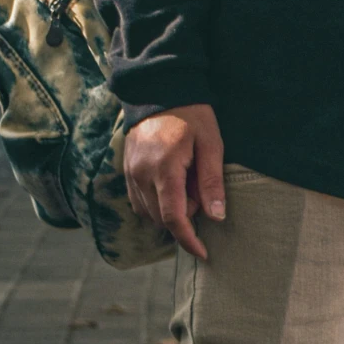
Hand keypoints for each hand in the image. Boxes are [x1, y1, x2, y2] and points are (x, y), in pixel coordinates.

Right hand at [123, 103, 225, 259]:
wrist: (159, 89)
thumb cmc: (192, 115)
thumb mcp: (211, 144)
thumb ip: (212, 182)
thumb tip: (217, 217)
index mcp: (164, 169)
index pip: (173, 217)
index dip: (189, 240)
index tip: (203, 254)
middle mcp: (141, 174)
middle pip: (161, 218)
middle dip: (184, 216)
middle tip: (200, 188)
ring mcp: (130, 172)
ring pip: (148, 212)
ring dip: (170, 209)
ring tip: (186, 181)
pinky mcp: (126, 169)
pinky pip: (139, 201)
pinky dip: (156, 203)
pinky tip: (171, 184)